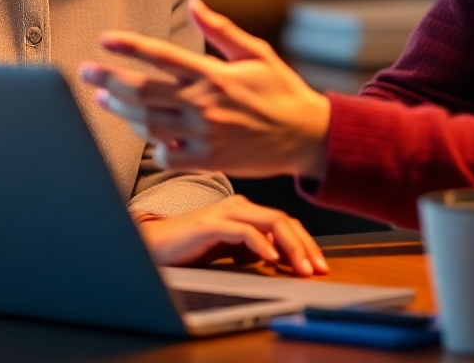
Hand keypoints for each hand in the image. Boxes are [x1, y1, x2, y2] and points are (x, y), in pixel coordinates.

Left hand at [79, 0, 330, 178]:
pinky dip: (150, 144)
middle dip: (109, 78)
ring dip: (120, 110)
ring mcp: (204, 135)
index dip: (129, 46)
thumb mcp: (257, 53)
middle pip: (143, 91)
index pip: (162, 56)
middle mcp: (205, 104)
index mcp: (214, 74)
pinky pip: (166, 155)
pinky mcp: (208, 160)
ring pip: (148, 123)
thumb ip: (222, 30)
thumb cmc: (282, 90)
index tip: (104, 38)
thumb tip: (194, 4)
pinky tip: (141, 132)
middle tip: (85, 71)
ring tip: (102, 97)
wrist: (307, 137)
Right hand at [133, 195, 328, 275]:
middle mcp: (238, 205)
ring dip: (290, 247)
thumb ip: (252, 247)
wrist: (155, 245)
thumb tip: (279, 258)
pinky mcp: (210, 224)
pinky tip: (270, 258)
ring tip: (301, 267)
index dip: (305, 242)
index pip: (285, 221)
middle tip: (318, 269)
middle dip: (305, 245)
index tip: (319, 265)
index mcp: (244, 209)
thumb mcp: (230, 248)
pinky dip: (260, 244)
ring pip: (269, 223)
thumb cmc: (191, 246)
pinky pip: (242, 231)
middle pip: (283, 220)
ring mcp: (225, 212)